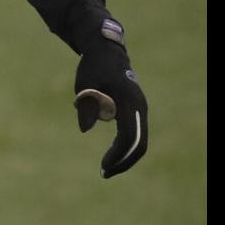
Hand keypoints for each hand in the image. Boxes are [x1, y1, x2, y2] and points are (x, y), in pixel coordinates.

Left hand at [72, 18, 147, 177]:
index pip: (128, 136)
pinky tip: (112, 154)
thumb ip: (86, 106)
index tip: (103, 166)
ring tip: (107, 168)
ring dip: (125, 156)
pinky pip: (135, 133)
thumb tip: (85, 129)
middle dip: (124, 161)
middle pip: (139, 143)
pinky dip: (125, 146)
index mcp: (130, 101)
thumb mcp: (85, 84)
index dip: (117, 154)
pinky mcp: (135, 110)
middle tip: (105, 174)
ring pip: (139, 140)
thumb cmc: (93, 66)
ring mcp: (139, 109)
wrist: (105, 50)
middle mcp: (140, 108)